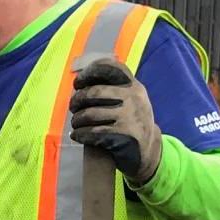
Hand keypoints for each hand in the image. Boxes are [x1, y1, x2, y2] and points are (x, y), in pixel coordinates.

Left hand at [70, 56, 162, 184]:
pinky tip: (77, 135)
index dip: (90, 72)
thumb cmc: (130, 123)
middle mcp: (134, 98)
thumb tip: (82, 82)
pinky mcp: (124, 136)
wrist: (147, 151)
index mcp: (133, 86)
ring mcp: (130, 116)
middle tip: (73, 107)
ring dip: (77, 120)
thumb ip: (113, 89)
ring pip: (90, 114)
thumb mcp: (129, 101)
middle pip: (94, 92)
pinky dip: (80, 134)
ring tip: (76, 124)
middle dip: (77, 100)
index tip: (78, 82)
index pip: (111, 68)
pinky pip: (92, 132)